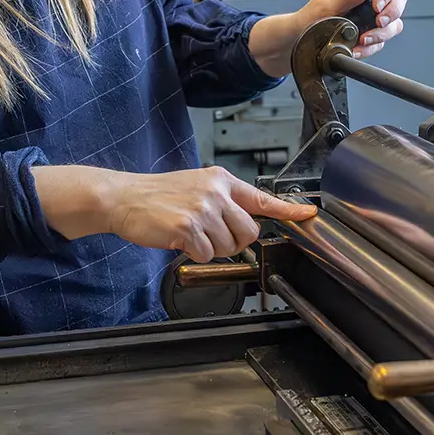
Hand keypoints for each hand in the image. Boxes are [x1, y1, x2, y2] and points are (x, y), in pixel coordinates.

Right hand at [34, 165, 315, 261]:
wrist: (124, 198)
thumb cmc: (158, 196)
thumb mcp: (195, 187)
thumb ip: (222, 201)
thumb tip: (244, 225)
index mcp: (221, 180)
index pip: (262, 198)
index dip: (289, 210)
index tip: (309, 214)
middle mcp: (216, 191)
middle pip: (249, 232)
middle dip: (234, 242)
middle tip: (210, 237)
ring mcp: (203, 209)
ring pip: (228, 247)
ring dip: (211, 249)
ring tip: (189, 234)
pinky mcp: (188, 227)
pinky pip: (207, 254)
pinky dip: (194, 254)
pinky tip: (178, 240)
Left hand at [249, 0, 410, 75]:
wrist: (300, 40)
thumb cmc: (309, 18)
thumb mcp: (326, 5)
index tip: (377, 6)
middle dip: (393, 11)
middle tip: (380, 22)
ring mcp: (371, 18)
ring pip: (394, 22)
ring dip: (383, 33)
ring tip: (364, 40)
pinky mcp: (371, 35)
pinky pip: (382, 41)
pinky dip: (372, 47)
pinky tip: (358, 49)